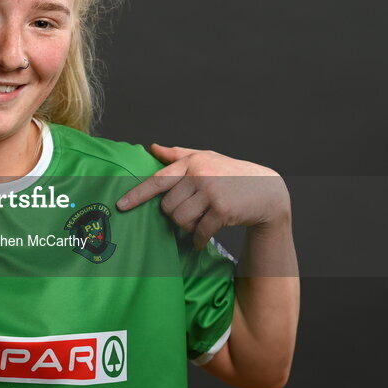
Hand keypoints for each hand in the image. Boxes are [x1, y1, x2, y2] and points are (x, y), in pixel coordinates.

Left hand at [116, 145, 289, 249]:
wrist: (267, 190)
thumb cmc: (231, 173)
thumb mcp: (207, 158)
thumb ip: (178, 155)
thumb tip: (152, 148)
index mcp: (191, 163)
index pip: (158, 180)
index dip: (137, 194)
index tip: (121, 205)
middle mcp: (200, 175)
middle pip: (168, 207)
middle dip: (175, 215)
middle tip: (190, 213)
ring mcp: (211, 192)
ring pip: (180, 220)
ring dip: (187, 227)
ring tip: (199, 222)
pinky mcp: (222, 210)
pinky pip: (199, 231)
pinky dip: (198, 239)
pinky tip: (202, 239)